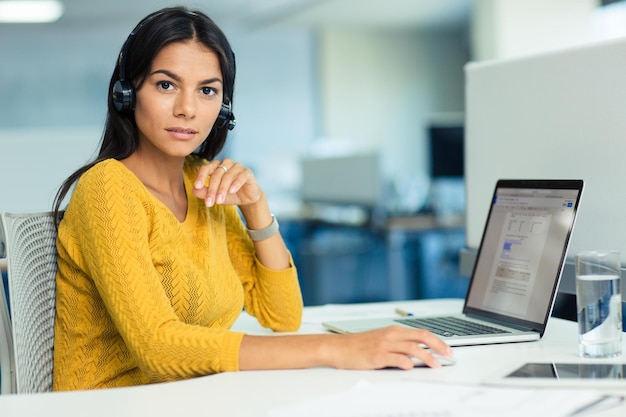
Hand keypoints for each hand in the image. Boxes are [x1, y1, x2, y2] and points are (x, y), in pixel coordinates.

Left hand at [192, 158, 261, 206]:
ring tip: (219, 201)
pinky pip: (241, 175)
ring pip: (228, 175)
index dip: (201, 176)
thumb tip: (194, 190)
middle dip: (212, 189)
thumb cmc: (229, 194)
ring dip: (222, 189)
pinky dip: (236, 183)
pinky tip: (232, 191)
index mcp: (215, 166)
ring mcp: (237, 166)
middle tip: (209, 202)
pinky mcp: (247, 172)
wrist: (246, 198)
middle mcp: (226, 163)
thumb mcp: (215, 196)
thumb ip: (204, 192)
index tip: (196, 186)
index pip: (206, 168)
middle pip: (216, 174)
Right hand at [328, 325, 453, 369]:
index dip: (437, 340)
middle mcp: (391, 335)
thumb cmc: (359, 345)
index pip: (421, 332)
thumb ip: (398, 344)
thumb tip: (417, 352)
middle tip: (448, 355)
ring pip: (412, 348)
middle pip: (421, 337)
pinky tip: (411, 367)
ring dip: (427, 357)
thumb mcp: (381, 340)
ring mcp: (384, 345)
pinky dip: (407, 363)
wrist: (338, 347)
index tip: (447, 349)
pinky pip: (397, 359)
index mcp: (394, 331)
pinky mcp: (377, 356)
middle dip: (438, 346)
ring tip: (435, 365)